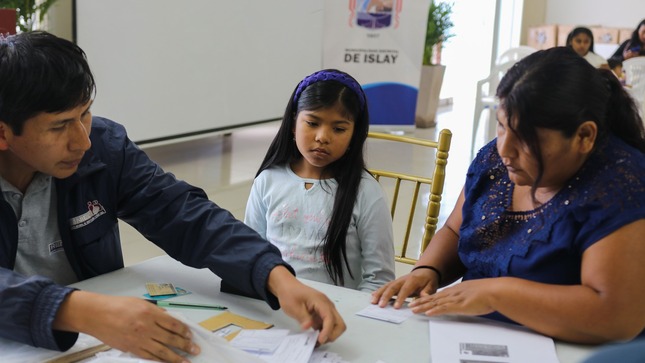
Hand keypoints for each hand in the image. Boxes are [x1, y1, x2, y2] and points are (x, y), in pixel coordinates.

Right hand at [54, 291, 199, 361]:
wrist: (97, 315)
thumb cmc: (118, 306)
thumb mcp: (141, 303)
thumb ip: (156, 312)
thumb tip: (170, 320)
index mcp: (150, 313)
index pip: (173, 324)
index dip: (184, 331)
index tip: (190, 335)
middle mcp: (146, 327)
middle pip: (171, 338)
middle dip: (185, 345)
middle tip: (195, 350)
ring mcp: (139, 340)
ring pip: (162, 351)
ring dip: (176, 358)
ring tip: (187, 361)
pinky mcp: (131, 349)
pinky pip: (149, 357)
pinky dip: (159, 361)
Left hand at [268, 266, 345, 344]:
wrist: (287, 286)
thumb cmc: (290, 294)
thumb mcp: (293, 307)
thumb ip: (303, 317)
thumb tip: (308, 327)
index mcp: (320, 301)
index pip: (330, 318)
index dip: (327, 331)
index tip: (320, 340)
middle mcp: (327, 305)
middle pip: (339, 323)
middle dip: (332, 334)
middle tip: (320, 340)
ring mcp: (325, 310)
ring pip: (336, 325)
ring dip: (329, 334)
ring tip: (316, 341)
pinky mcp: (322, 314)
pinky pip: (328, 325)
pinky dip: (325, 332)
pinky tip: (315, 337)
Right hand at [371, 267, 438, 308]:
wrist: (425, 271)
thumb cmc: (428, 280)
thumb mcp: (432, 285)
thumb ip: (427, 292)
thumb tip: (424, 297)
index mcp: (412, 280)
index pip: (405, 289)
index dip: (400, 298)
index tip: (396, 307)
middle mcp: (403, 280)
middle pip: (392, 287)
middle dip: (386, 296)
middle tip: (381, 305)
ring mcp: (397, 281)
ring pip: (387, 286)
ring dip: (379, 294)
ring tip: (373, 301)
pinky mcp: (395, 283)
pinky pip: (386, 286)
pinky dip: (379, 291)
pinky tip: (373, 296)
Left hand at [408, 279, 495, 316]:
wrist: (495, 291)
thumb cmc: (490, 292)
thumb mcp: (475, 292)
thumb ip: (468, 296)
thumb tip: (467, 299)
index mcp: (458, 289)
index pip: (440, 294)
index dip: (429, 297)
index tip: (421, 299)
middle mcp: (454, 293)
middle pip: (434, 298)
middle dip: (422, 301)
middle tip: (411, 304)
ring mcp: (456, 299)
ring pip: (436, 303)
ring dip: (424, 307)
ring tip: (414, 309)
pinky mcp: (460, 306)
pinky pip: (445, 309)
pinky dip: (435, 311)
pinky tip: (428, 313)